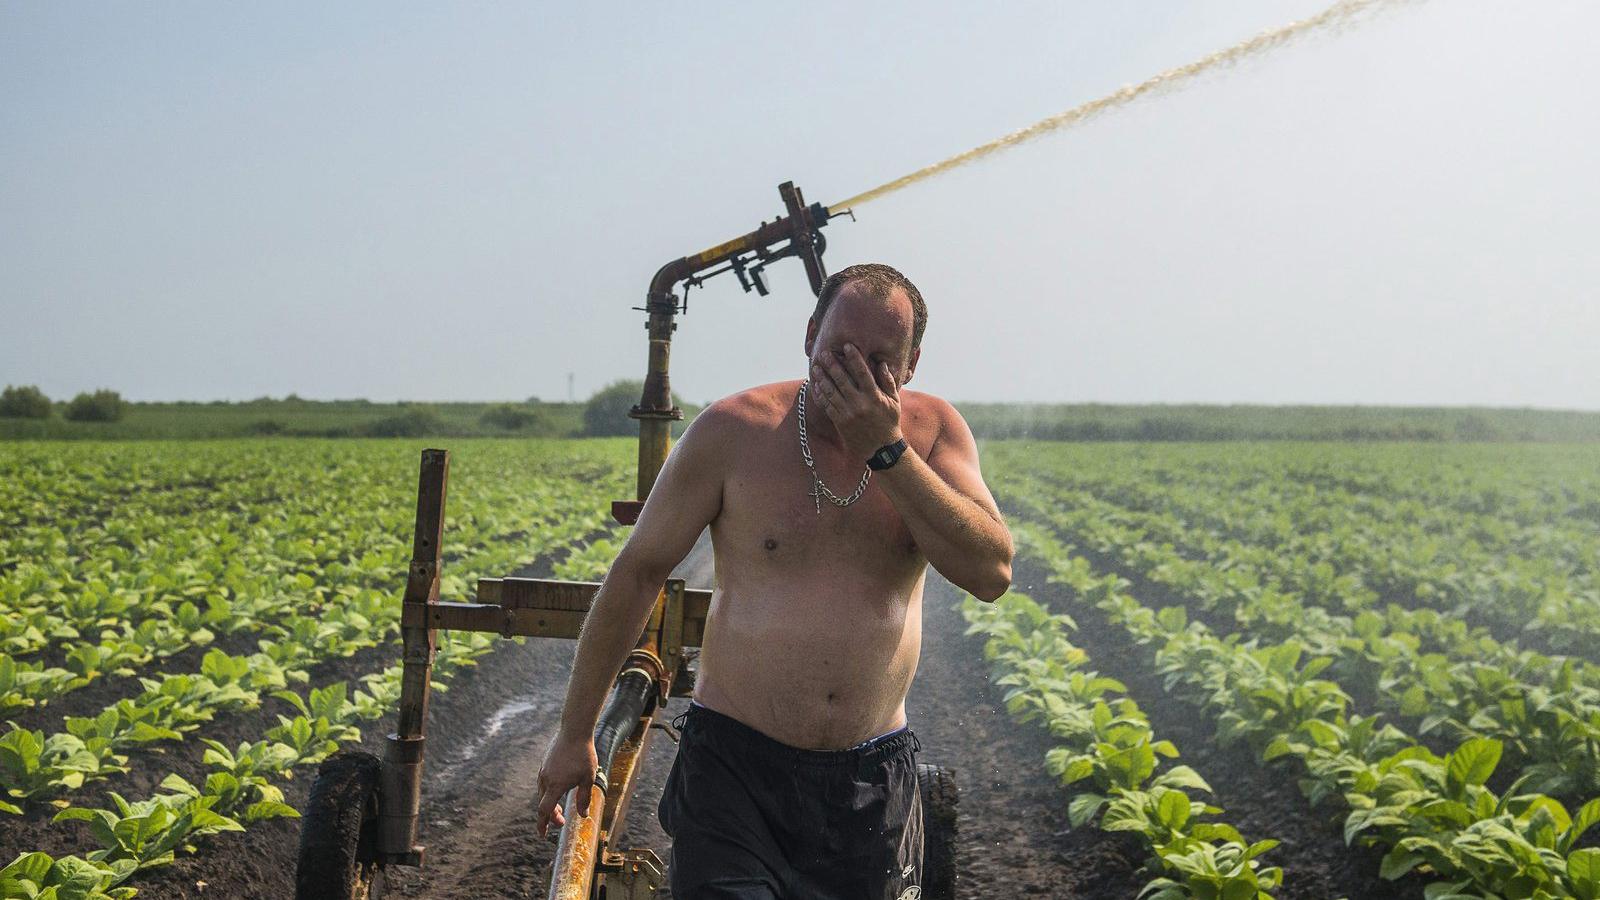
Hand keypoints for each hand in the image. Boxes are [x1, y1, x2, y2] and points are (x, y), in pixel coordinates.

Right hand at [535, 730, 597, 838]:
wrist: (574, 730)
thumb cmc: (584, 754)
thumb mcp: (588, 778)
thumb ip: (584, 798)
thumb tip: (582, 816)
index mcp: (555, 786)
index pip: (545, 811)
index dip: (543, 825)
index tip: (543, 835)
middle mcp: (546, 779)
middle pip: (543, 804)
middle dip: (551, 816)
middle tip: (561, 822)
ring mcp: (544, 770)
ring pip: (542, 793)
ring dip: (550, 803)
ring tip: (561, 807)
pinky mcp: (545, 763)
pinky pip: (543, 782)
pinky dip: (549, 791)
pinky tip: (559, 789)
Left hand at [810, 343, 903, 459]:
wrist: (881, 449)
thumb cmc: (889, 422)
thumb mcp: (894, 402)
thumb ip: (888, 382)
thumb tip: (882, 363)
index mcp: (874, 397)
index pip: (862, 373)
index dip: (854, 358)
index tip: (847, 346)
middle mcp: (860, 404)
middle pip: (842, 380)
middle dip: (832, 365)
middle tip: (825, 353)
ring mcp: (848, 413)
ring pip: (831, 392)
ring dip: (822, 378)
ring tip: (816, 367)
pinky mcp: (840, 422)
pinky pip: (827, 405)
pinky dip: (820, 394)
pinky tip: (815, 385)